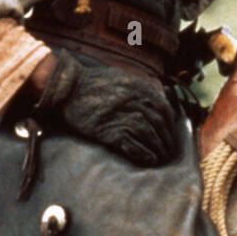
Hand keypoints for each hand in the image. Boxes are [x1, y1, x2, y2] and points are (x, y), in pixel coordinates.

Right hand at [31, 50, 179, 166]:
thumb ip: (140, 85)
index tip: (169, 130)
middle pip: (158, 122)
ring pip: (148, 133)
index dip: (169, 121)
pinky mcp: (107, 130)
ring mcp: (119, 115)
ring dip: (158, 147)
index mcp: (136, 86)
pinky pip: (131, 144)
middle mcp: (132, 100)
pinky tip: (150, 159)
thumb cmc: (92, 82)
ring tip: (162, 156)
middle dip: (166, 137)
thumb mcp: (121, 76)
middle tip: (169, 149)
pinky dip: (143, 153)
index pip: (162, 106)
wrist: (66, 88)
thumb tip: (158, 96)